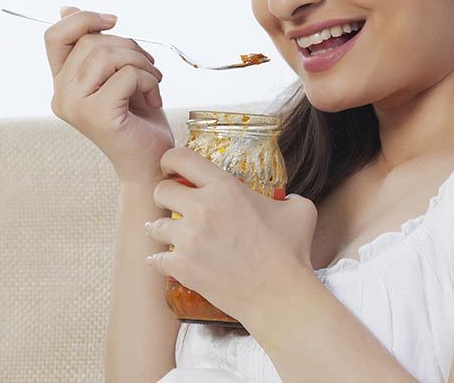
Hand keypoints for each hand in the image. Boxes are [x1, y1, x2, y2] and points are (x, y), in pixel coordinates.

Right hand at [45, 5, 174, 184]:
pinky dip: (149, 80)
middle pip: (91, 42)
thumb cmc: (138, 118)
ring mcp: (75, 106)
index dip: (83, 19)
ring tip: (153, 81)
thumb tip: (67, 9)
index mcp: (63, 83)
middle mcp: (61, 95)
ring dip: (142, 63)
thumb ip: (95, 46)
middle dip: (129, 46)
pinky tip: (154, 98)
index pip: (55, 37)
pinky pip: (126, 75)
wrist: (152, 162)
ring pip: (108, 55)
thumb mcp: (116, 73)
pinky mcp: (97, 115)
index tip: (113, 21)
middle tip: (150, 67)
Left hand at [145, 147, 317, 321]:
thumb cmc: (291, 252)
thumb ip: (287, 196)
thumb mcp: (299, 210)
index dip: (170, 160)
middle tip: (176, 206)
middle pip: (161, 191)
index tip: (172, 169)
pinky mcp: (182, 267)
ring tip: (174, 236)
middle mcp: (202, 208)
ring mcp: (189, 239)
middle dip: (167, 196)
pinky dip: (162, 261)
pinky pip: (156, 259)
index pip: (181, 158)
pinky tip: (169, 261)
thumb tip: (286, 198)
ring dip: (164, 230)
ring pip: (154, 226)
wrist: (280, 295)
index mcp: (226, 188)